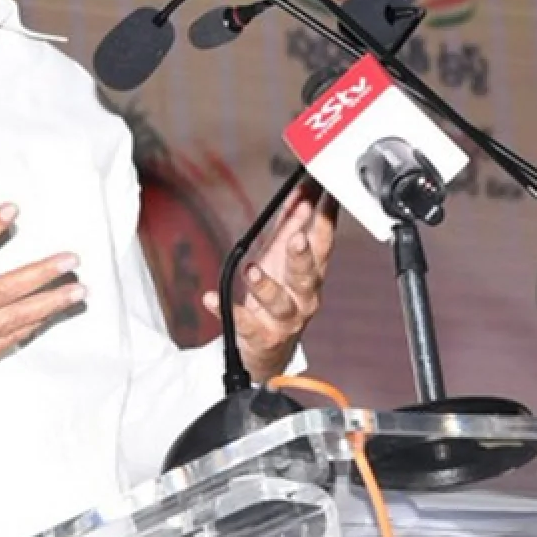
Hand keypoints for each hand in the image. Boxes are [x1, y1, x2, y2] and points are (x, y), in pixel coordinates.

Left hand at [203, 179, 337, 380]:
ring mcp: (284, 319)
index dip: (326, 220)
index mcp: (312, 274)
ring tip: (251, 269)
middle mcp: (304, 297)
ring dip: (265, 285)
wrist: (269, 346)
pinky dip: (225, 310)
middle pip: (307, 276)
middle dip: (302, 256)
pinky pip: (243, 323)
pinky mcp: (261, 336)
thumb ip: (292, 223)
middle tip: (298, 238)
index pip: (323, 244)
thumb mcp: (283, 255)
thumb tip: (301, 190)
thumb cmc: (280, 293)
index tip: (326, 196)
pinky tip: (209, 298)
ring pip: (279, 302)